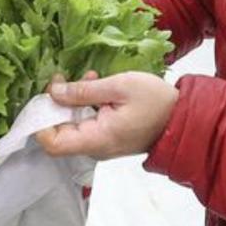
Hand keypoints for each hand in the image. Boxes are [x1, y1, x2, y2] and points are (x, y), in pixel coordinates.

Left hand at [36, 72, 178, 159]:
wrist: (184, 118)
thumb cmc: (156, 101)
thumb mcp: (119, 86)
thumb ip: (83, 91)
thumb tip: (53, 92)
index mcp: (97, 139)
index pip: (53, 144)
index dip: (40, 121)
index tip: (44, 95)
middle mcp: (95, 148)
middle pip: (59, 133)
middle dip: (56, 104)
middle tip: (63, 78)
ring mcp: (101, 144)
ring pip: (72, 126)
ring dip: (72, 101)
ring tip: (88, 77)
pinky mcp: (107, 137)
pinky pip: (86, 124)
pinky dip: (84, 105)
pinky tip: (95, 86)